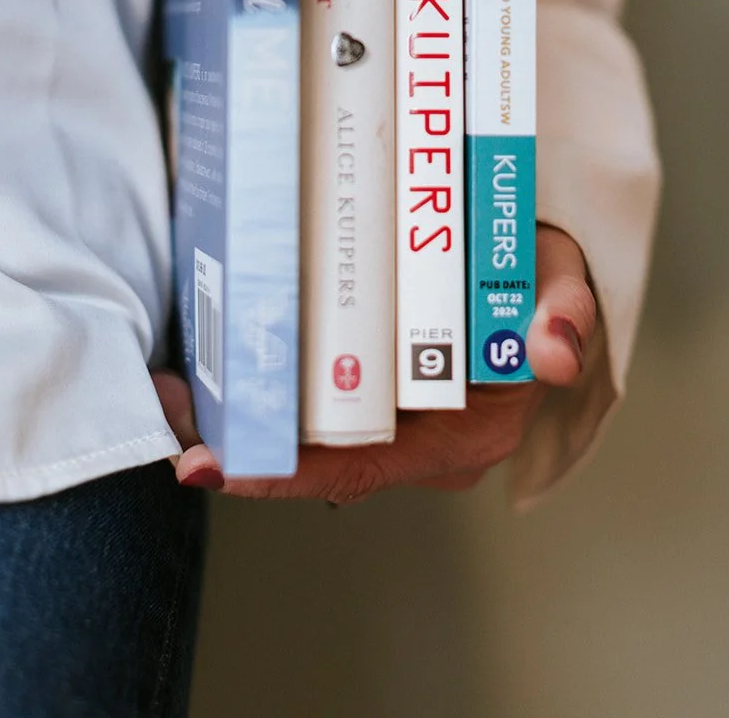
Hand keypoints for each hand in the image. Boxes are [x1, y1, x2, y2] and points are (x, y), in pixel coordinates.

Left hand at [153, 226, 594, 501]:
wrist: (531, 256)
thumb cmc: (538, 275)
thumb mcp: (560, 281)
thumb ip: (564, 310)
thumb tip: (553, 349)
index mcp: (461, 434)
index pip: (358, 467)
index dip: (283, 472)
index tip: (215, 466)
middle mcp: (413, 436)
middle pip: (310, 450)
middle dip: (234, 435)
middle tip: (164, 404)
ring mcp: (383, 409)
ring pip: (297, 419)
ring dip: (232, 405)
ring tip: (164, 383)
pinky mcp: (360, 373)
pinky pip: (302, 384)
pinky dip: (255, 371)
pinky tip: (202, 351)